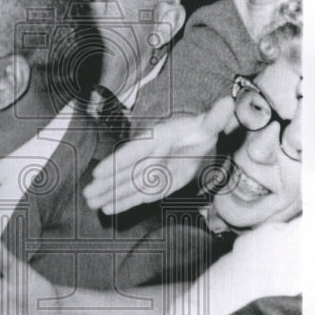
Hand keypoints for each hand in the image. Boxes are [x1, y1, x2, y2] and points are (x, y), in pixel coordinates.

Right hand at [83, 95, 236, 213]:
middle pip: (125, 173)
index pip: (135, 152)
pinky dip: (123, 203)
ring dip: (109, 195)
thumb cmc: (200, 131)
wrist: (198, 139)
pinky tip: (107, 209)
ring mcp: (149, 173)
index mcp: (158, 140)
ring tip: (90, 202)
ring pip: (127, 185)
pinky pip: (137, 195)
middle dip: (106, 184)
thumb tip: (227, 105)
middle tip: (86, 193)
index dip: (117, 162)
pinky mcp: (154, 186)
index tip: (98, 172)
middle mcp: (149, 157)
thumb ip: (216, 118)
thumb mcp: (209, 124)